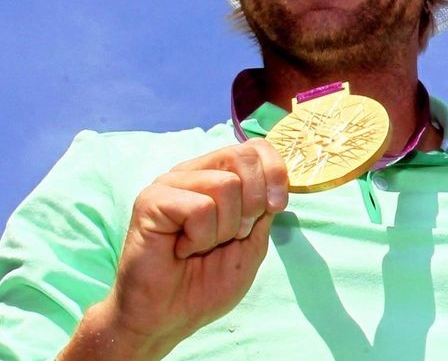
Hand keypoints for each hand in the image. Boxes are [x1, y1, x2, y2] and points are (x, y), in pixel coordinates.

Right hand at [70, 139, 288, 358]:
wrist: (168, 318)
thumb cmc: (206, 282)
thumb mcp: (253, 242)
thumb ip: (264, 208)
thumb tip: (275, 178)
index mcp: (217, 177)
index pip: (255, 148)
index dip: (275, 173)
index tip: (276, 207)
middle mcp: (193, 173)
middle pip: (243, 158)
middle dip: (253, 204)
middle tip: (232, 236)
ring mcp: (169, 184)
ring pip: (225, 185)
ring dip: (224, 228)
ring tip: (201, 246)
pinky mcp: (151, 201)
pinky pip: (200, 207)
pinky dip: (201, 237)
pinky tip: (182, 250)